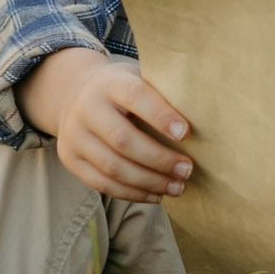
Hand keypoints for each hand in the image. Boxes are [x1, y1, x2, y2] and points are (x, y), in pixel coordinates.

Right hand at [19, 48, 193, 203]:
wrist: (74, 94)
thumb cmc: (122, 89)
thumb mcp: (138, 78)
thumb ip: (161, 92)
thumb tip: (204, 114)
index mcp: (110, 83)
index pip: (135, 97)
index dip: (161, 116)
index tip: (186, 133)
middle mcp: (86, 107)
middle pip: (123, 140)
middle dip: (159, 159)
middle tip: (188, 170)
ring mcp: (73, 135)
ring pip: (112, 167)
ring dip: (149, 182)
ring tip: (177, 187)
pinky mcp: (70, 159)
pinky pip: (102, 183)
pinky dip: (132, 194)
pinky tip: (156, 195)